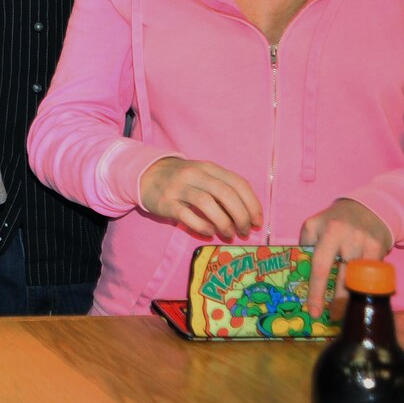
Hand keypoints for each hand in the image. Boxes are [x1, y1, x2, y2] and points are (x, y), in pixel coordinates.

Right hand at [138, 156, 262, 239]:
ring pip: (207, 204)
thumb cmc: (182, 179)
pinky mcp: (166, 202)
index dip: (252, 204)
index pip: (238, 183)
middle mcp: (195, 175)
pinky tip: (209, 232)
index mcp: (209, 168)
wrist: (146, 175)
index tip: (258, 221)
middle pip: (225, 194)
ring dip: (224, 223)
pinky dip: (203, 226)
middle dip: (241, 216)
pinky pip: (187, 216)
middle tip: (245, 231)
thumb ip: (224, 189)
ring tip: (229, 235)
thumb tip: (247, 214)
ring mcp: (179, 188)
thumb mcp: (204, 176)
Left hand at [301, 198, 392, 319]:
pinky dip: (367, 287)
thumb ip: (305, 245)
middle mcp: (345, 237)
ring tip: (346, 312)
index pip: (319, 266)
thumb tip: (298, 270)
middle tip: (332, 318)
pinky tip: (363, 297)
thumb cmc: (336, 220)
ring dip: (353, 297)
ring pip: (358, 278)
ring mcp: (364, 243)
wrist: (370, 207)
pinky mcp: (380, 249)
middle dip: (338, 301)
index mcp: (325, 231)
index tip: (314, 310)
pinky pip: (373, 274)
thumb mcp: (315, 225)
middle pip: (342, 276)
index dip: (316, 291)